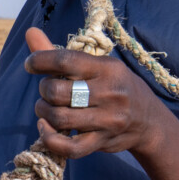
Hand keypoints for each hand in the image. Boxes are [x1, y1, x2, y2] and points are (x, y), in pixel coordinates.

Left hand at [24, 27, 169, 159]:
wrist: (148, 120)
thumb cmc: (115, 86)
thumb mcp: (97, 66)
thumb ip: (61, 55)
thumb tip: (30, 32)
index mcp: (107, 68)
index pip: (65, 60)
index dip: (40, 61)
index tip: (30, 65)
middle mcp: (109, 93)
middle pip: (57, 91)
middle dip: (43, 90)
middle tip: (47, 90)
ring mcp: (107, 120)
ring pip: (59, 117)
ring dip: (43, 112)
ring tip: (45, 108)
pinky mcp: (102, 142)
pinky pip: (69, 147)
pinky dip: (50, 138)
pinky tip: (44, 128)